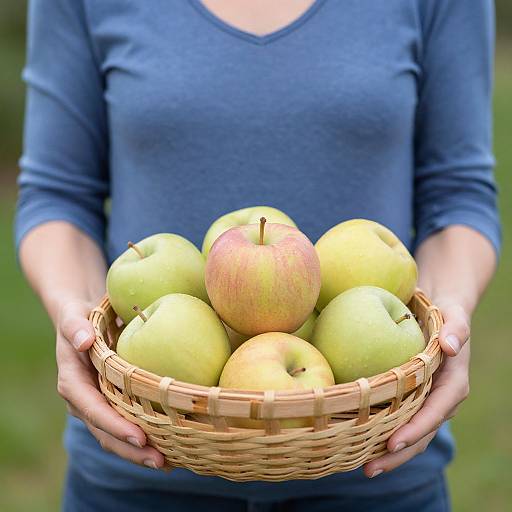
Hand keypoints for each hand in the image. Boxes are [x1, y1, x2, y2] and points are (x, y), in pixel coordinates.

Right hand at [56, 299, 164, 468]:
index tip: (140, 437)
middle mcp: (84, 401)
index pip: (93, 409)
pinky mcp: (113, 404)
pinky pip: (127, 424)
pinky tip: (171, 445)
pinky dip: (145, 438)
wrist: (81, 322)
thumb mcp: (74, 317)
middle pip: (106, 432)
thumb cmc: (79, 317)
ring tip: (169, 463)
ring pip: (116, 436)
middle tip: (161, 461)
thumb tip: (84, 341)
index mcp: (73, 383)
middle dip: (131, 450)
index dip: (115, 425)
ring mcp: (99, 405)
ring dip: (140, 452)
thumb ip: (75, 327)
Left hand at [363, 298, 470, 477]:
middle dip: (398, 454)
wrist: (439, 311)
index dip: (416, 430)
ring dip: (388, 452)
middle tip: (370, 469)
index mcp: (452, 385)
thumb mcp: (453, 315)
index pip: (435, 412)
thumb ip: (456, 328)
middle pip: (420, 433)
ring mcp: (423, 400)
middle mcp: (438, 399)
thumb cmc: (444, 313)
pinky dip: (381, 432)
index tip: (393, 442)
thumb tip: (452, 346)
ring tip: (364, 468)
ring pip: (408, 432)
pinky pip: (396, 418)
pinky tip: (358, 441)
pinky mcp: (409, 396)